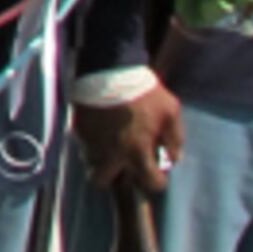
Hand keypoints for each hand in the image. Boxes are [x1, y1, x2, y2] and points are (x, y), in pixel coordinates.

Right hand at [72, 81, 183, 195]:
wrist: (109, 68)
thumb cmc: (144, 92)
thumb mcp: (171, 113)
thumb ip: (175, 139)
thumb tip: (173, 158)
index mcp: (136, 153)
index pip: (150, 183)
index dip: (157, 180)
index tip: (158, 171)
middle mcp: (110, 154)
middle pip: (102, 181)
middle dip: (113, 177)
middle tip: (124, 162)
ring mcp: (89, 142)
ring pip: (90, 163)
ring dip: (101, 160)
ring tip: (111, 144)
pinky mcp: (77, 128)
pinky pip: (83, 143)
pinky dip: (92, 142)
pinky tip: (102, 128)